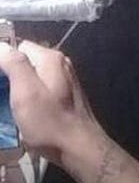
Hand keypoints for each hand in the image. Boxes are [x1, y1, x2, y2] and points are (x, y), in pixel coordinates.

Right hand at [0, 41, 97, 164]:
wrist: (77, 145)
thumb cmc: (49, 121)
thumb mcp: (26, 92)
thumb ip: (15, 65)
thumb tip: (2, 45)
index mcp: (51, 59)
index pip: (20, 47)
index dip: (4, 60)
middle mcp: (61, 64)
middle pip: (27, 61)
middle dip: (11, 76)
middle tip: (2, 96)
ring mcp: (65, 78)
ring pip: (34, 76)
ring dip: (19, 88)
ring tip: (10, 106)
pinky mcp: (65, 94)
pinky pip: (42, 88)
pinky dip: (30, 96)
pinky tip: (25, 112)